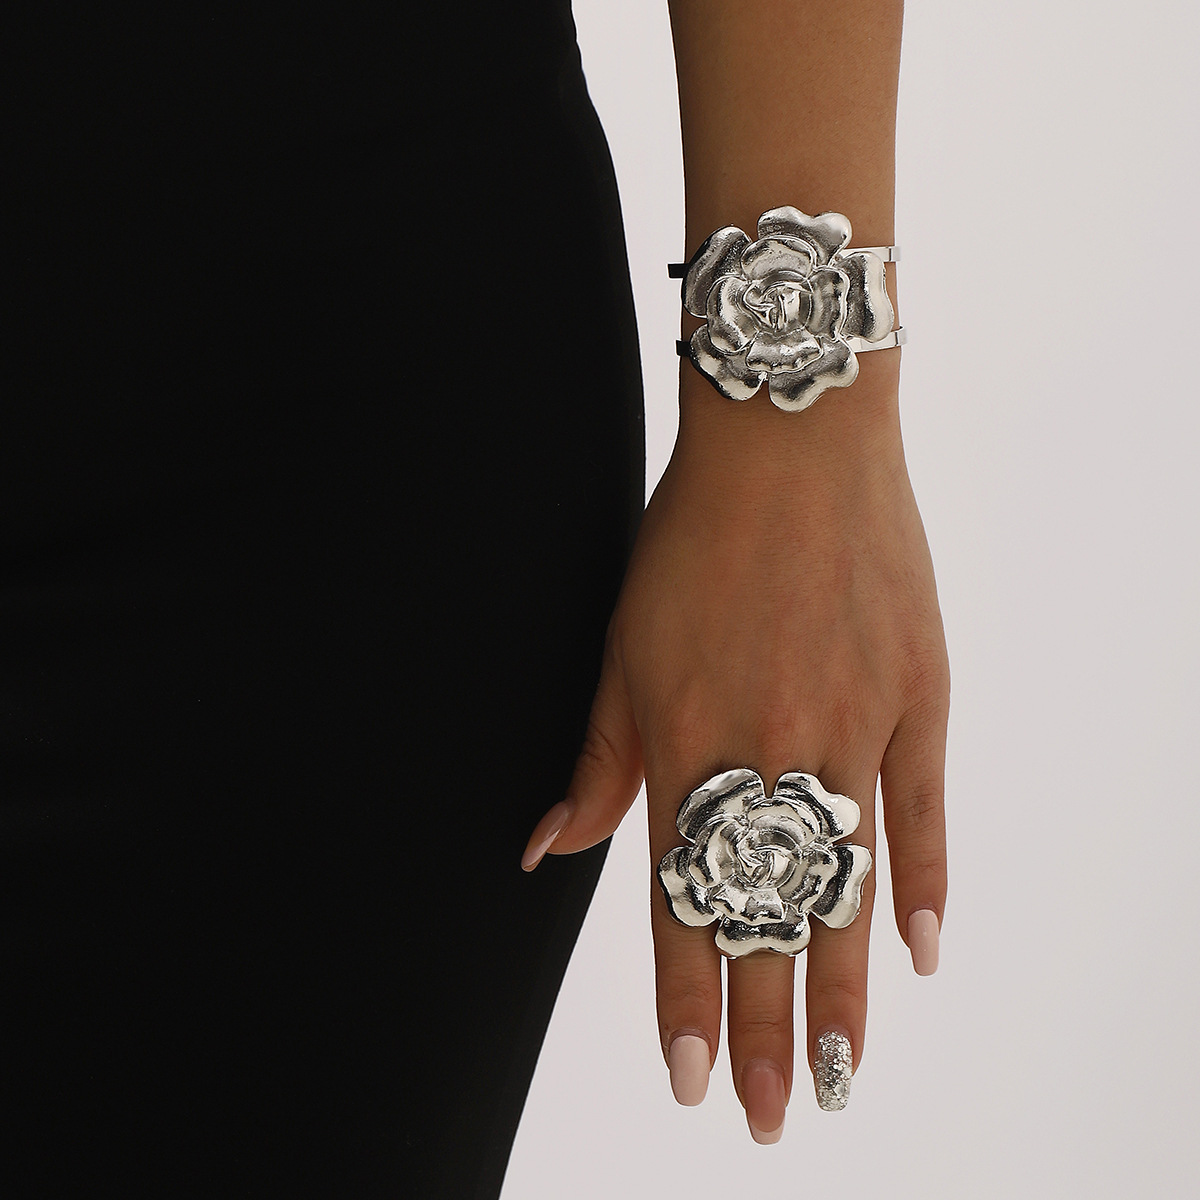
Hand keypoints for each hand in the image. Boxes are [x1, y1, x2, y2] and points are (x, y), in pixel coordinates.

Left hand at [521, 362, 948, 1139]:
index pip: (680, 900)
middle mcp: (764, 748)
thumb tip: (543, 850)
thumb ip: (596, 762)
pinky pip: (923, 808)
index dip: (685, 996)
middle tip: (764, 1112)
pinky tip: (919, 954)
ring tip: (835, 1070)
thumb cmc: (693, 540)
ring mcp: (849, 724)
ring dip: (838, 986)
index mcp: (682, 740)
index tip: (689, 1077)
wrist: (789, 442)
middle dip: (761, 1026)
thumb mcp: (622, 648)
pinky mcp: (915, 692)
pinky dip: (925, 884)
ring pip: (844, 884)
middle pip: (765, 913)